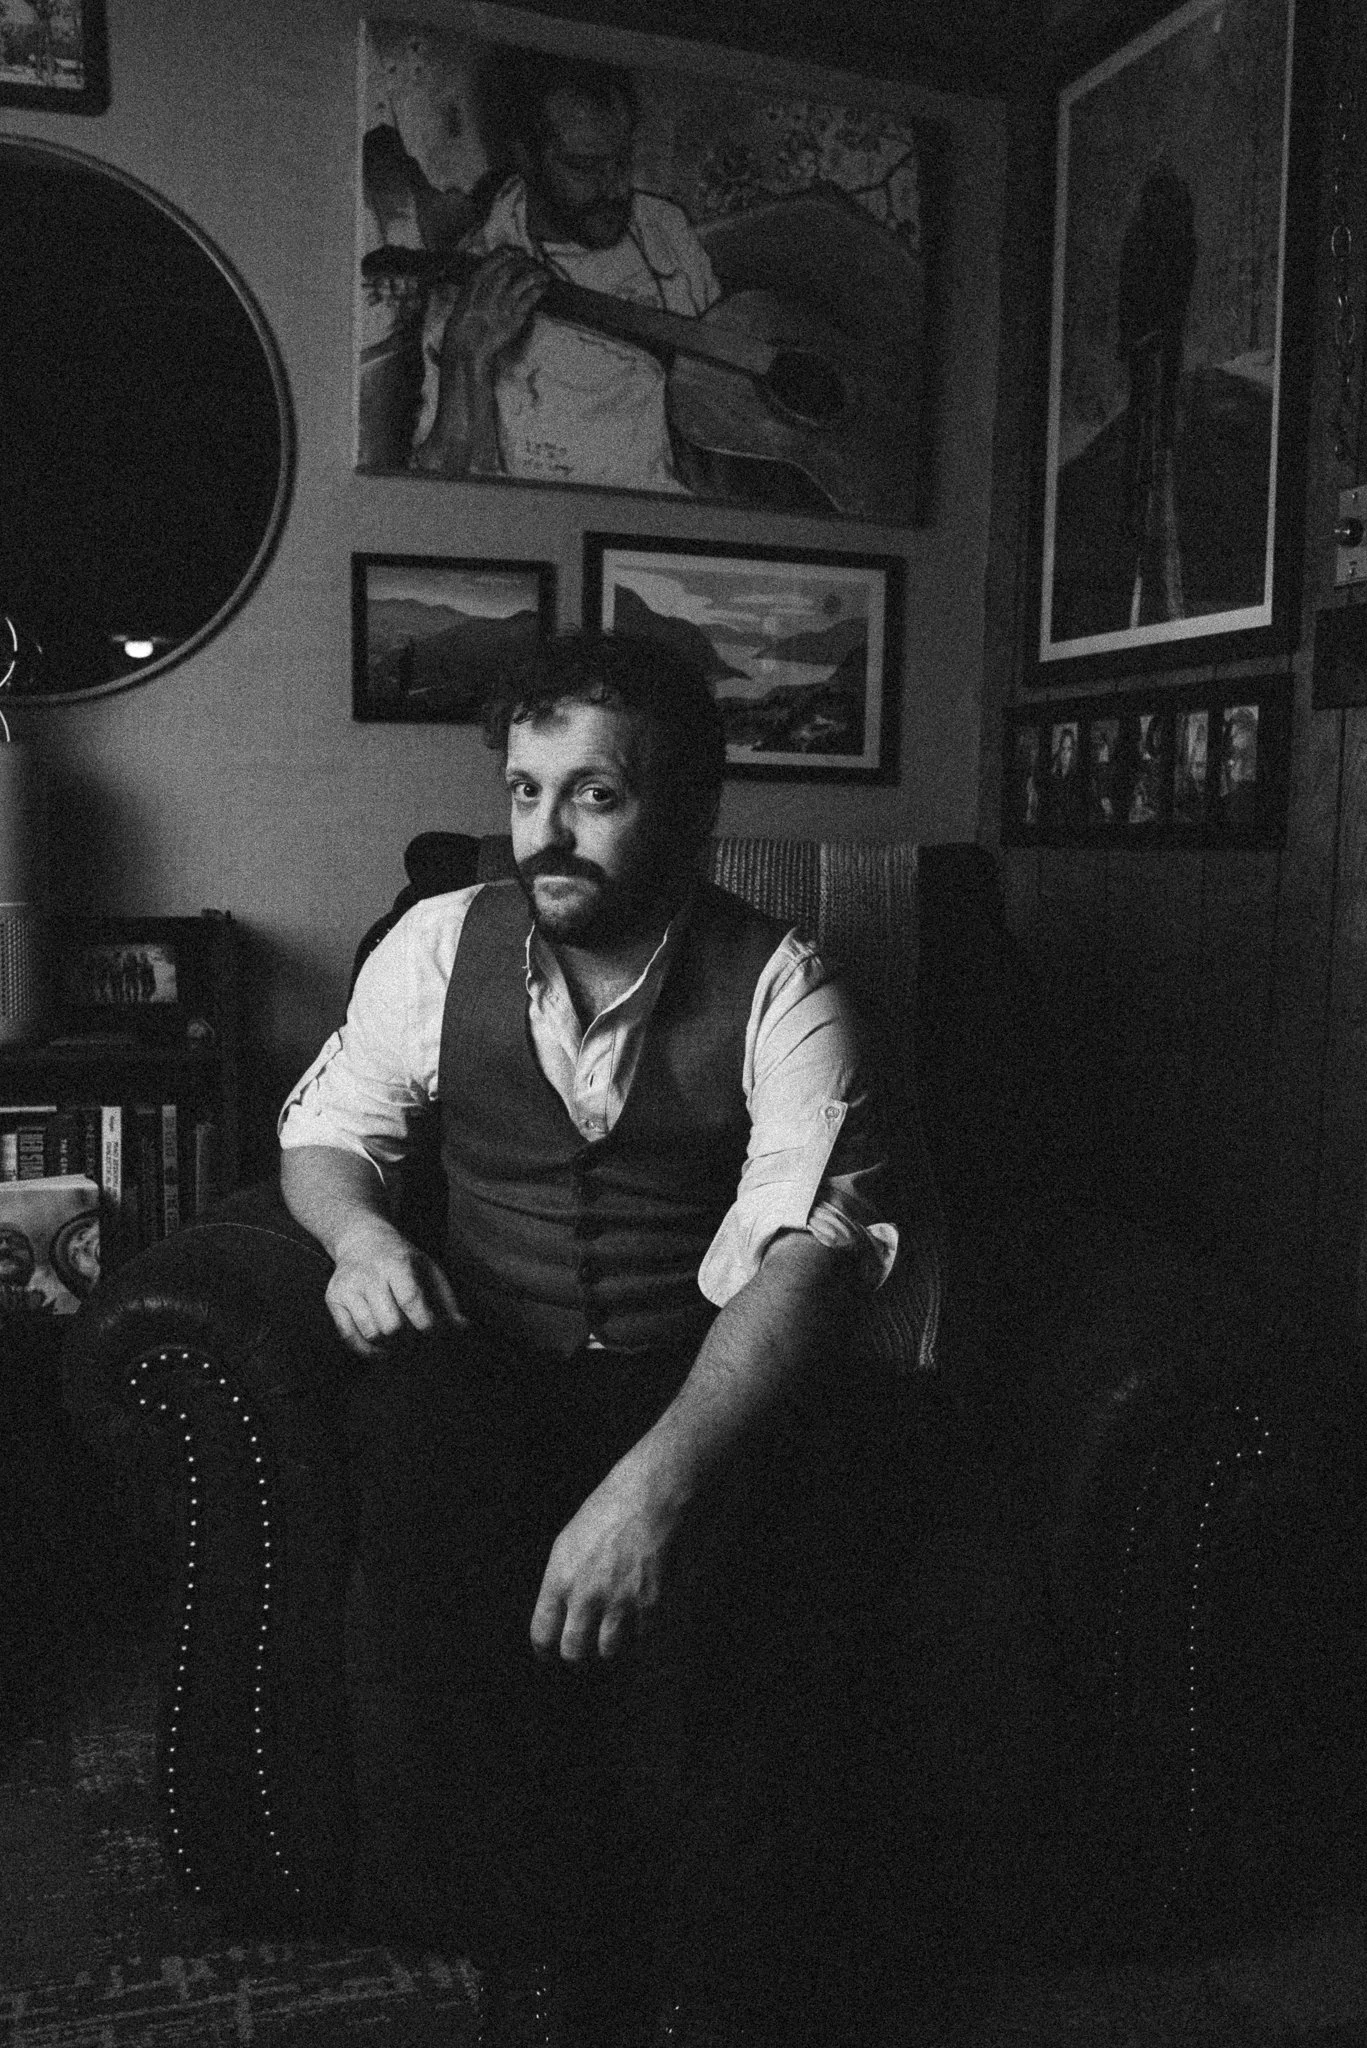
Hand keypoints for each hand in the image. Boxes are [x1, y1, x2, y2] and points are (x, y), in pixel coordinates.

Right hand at [324, 1213, 465, 1360]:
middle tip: (418, 1342)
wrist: (361, 1239)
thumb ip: (447, 1299)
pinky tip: (382, 1349)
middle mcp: (369, 1275)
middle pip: (391, 1325)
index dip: (426, 1324)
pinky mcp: (333, 1298)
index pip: (411, 1301)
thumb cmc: (401, 1258)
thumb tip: (464, 1327)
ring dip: (390, 1347)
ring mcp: (348, 1287)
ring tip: (401, 1344)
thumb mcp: (428, 1268)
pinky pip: (349, 1337)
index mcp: (396, 1263)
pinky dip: (368, 1350)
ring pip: (371, 1334)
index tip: (434, 1332)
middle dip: (409, 1340)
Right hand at [445, 247, 548, 371]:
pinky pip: (527, 301)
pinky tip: (542, 288)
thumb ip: (475, 290)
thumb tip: (488, 275)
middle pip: (507, 270)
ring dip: (533, 274)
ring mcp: (500, 307)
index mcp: (470, 288)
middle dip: (521, 262)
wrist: (467, 353)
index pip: (489, 263)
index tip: (514, 250)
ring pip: (520, 283)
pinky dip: (536, 292)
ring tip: (542, 274)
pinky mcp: (512, 320)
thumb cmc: (462, 330)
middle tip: (531, 260)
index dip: (503, 254)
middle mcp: (486, 294)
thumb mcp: (463, 304)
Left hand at [530, 1457, 683, 1665]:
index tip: (550, 1653)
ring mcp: (620, 1602)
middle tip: (584, 1649)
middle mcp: (586, 1596)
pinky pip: (641, 1635)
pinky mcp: (651, 1604)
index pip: (542, 1634)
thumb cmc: (609, 1509)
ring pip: (608, 1651)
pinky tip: (640, 1607)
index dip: (545, 1649)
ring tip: (615, 1627)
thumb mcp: (569, 1541)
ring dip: (610, 1643)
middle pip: (573, 1652)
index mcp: (559, 1578)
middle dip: (577, 1654)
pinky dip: (640, 1628)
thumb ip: (562, 1581)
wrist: (652, 1494)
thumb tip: (562, 1614)